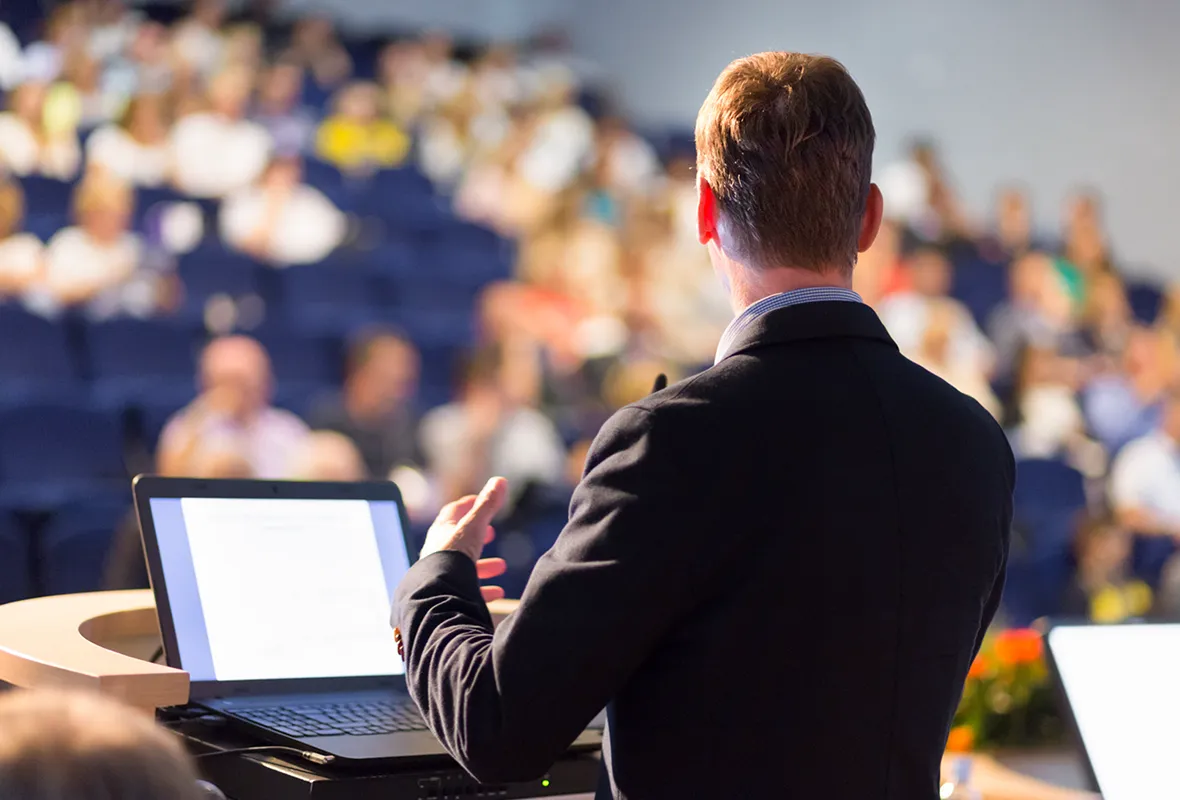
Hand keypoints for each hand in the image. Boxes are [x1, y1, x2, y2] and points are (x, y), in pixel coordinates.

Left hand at [421, 477, 508, 602]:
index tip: (481, 501)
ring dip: (483, 565)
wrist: (438, 593)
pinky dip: (484, 588)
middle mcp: (437, 552)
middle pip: (459, 539)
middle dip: (479, 536)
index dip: (468, 504)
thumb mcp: (474, 526)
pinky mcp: (447, 592)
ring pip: (463, 566)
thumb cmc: (453, 556)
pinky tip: (497, 592)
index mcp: (441, 532)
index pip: (452, 512)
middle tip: (492, 534)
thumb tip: (500, 480)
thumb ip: (487, 505)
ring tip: (500, 566)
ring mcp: (441, 573)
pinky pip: (467, 589)